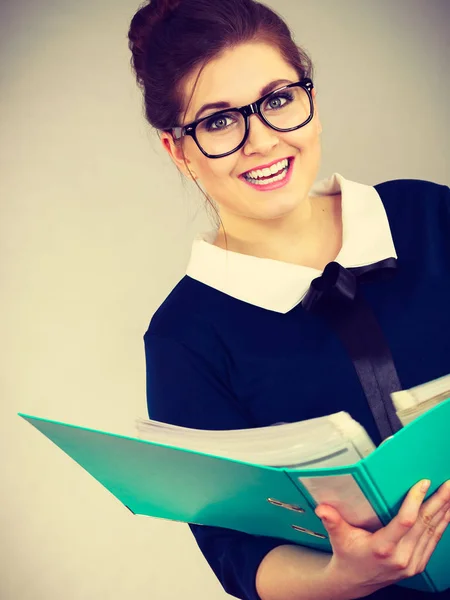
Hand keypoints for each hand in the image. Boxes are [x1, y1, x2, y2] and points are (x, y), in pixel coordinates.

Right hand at [315, 479, 449, 598]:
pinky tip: (446, 511)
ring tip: (449, 492)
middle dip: (438, 502)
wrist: (354, 581)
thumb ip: (332, 521)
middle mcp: (401, 558)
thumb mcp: (338, 537)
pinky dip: (441, 524)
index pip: (404, 523)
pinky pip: (434, 541)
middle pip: (424, 525)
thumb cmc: (347, 555)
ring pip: (433, 533)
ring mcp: (412, 563)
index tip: (422, 483)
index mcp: (382, 548)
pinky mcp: (418, 564)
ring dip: (443, 511)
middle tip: (447, 483)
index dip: (415, 502)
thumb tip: (322, 508)